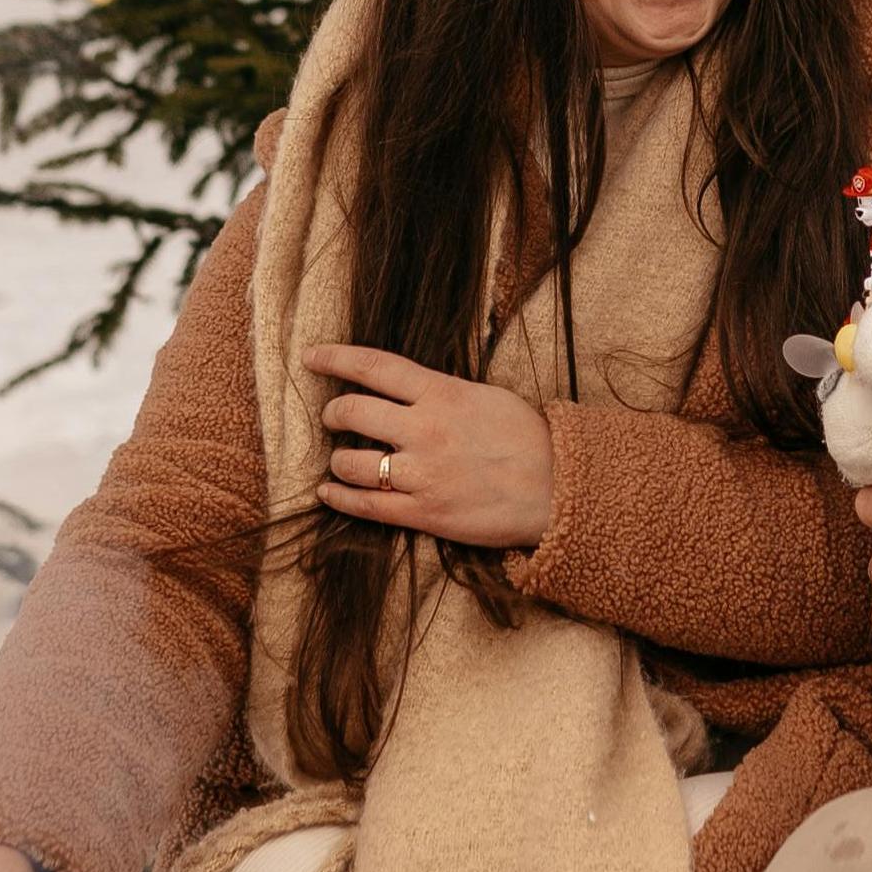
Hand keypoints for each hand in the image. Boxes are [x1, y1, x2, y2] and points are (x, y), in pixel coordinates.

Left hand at [307, 343, 557, 549]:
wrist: (559, 488)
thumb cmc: (530, 439)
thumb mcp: (486, 397)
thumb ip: (443, 393)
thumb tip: (411, 390)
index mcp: (442, 394)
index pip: (375, 367)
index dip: (336, 359)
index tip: (312, 358)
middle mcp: (425, 430)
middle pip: (353, 411)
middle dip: (333, 413)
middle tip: (333, 416)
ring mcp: (422, 473)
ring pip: (351, 462)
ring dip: (337, 460)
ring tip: (341, 460)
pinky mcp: (424, 513)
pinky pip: (367, 506)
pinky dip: (340, 497)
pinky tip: (329, 492)